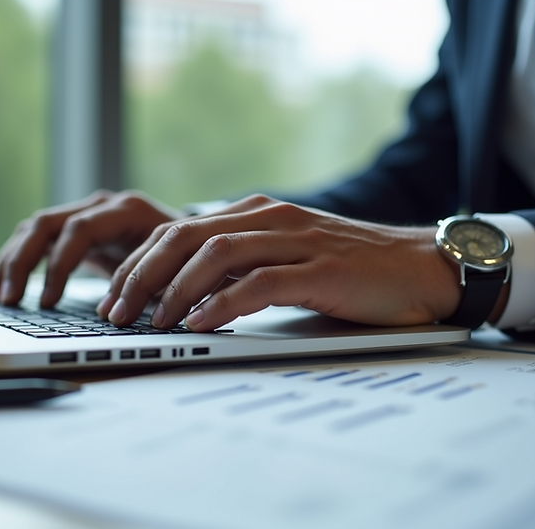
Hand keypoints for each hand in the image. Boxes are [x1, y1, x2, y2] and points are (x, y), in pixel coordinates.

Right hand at [0, 190, 181, 306]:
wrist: (196, 241)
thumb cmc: (189, 258)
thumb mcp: (175, 270)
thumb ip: (146, 284)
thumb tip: (112, 314)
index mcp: (127, 210)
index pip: (79, 229)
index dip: (60, 265)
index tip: (48, 302)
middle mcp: (102, 206)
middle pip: (46, 224)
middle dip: (23, 262)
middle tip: (10, 299)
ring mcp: (86, 214)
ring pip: (35, 229)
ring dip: (12, 262)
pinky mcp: (76, 230)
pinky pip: (38, 240)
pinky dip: (17, 261)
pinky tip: (2, 287)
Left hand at [98, 194, 463, 330]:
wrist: (421, 266)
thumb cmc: (351, 269)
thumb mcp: (286, 258)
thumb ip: (242, 266)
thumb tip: (187, 294)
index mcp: (255, 212)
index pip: (177, 229)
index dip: (137, 263)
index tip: (113, 296)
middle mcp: (269, 218)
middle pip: (184, 236)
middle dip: (140, 275)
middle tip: (116, 312)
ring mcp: (295, 239)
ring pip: (214, 255)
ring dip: (173, 290)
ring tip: (151, 321)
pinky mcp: (319, 268)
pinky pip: (258, 283)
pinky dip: (222, 304)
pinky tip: (199, 323)